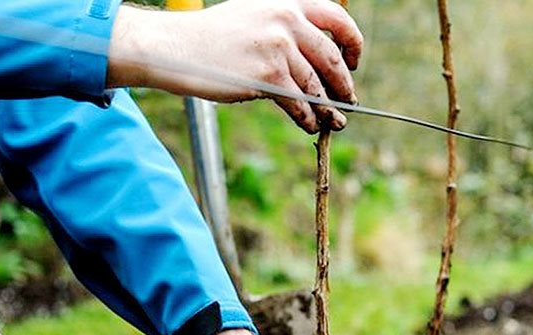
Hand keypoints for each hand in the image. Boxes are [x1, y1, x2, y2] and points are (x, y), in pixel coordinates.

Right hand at [108, 0, 363, 133]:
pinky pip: (299, 102)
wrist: (178, 48)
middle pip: (331, 57)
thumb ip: (283, 27)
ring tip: (332, 122)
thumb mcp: (253, 15)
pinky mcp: (268, 75)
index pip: (336, 18)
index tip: (355, 61)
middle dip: (344, 83)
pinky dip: (308, 118)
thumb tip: (314, 60)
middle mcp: (286, 20)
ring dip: (328, 108)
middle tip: (349, 99)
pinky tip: (309, 125)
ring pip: (316, 85)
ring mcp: (278, 47)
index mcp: (287, 2)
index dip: (353, 42)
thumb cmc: (212, 37)